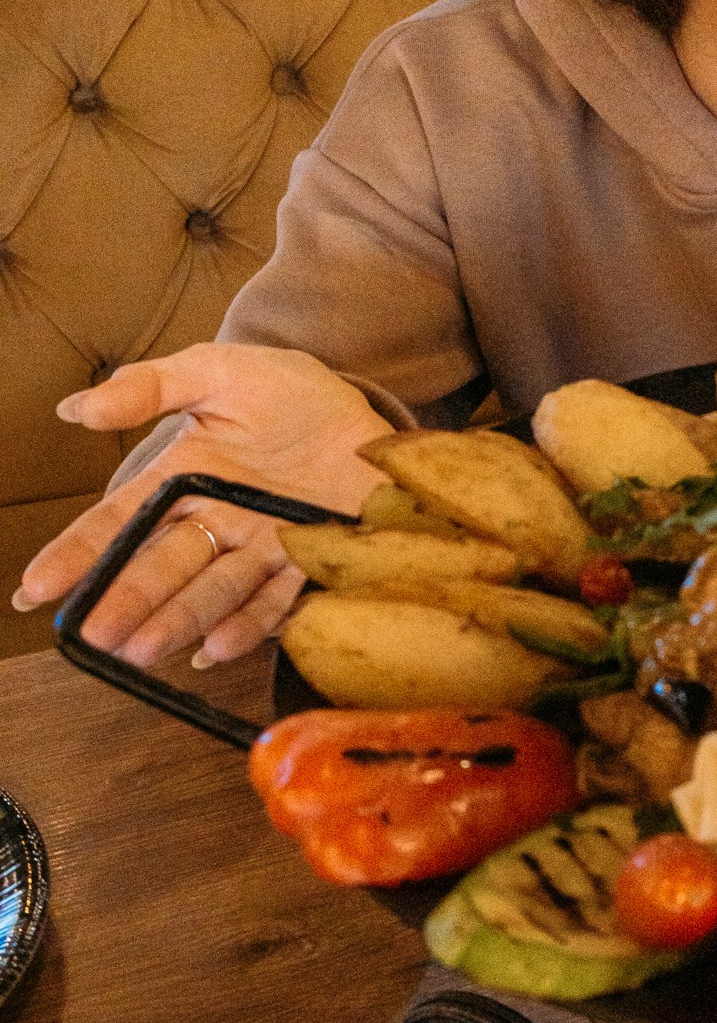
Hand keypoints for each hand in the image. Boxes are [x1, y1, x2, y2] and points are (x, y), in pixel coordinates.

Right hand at [13, 345, 387, 667]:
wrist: (373, 418)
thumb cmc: (294, 394)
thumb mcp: (223, 372)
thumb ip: (153, 386)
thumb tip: (74, 409)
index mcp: (184, 479)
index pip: (119, 520)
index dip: (78, 554)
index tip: (37, 588)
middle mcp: (216, 522)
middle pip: (161, 567)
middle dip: (125, 601)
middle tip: (93, 634)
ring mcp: (262, 548)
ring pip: (210, 592)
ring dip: (175, 622)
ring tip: (141, 651)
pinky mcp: (311, 564)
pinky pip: (276, 600)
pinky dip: (247, 626)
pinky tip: (215, 651)